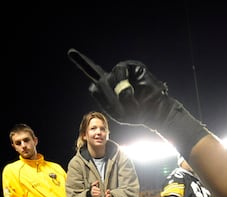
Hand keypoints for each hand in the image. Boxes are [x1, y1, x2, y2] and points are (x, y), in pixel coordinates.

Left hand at [68, 50, 207, 153]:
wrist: (155, 112)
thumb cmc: (137, 114)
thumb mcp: (117, 112)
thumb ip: (106, 99)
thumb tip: (104, 80)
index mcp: (108, 88)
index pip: (93, 75)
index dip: (83, 63)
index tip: (71, 52)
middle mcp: (114, 77)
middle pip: (95, 69)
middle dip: (82, 61)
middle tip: (71, 53)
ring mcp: (124, 71)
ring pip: (110, 77)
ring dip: (116, 91)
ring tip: (128, 100)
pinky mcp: (134, 66)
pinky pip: (120, 72)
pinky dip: (124, 85)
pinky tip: (131, 92)